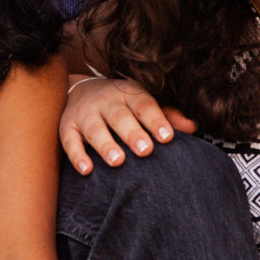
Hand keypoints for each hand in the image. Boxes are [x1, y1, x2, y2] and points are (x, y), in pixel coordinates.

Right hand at [59, 76, 195, 173]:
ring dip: (106, 144)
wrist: (80, 89)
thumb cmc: (121, 104)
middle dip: (132, 133)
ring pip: (94, 128)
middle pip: (119, 116)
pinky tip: (86, 169)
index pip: (143, 105)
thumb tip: (192, 127)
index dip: (155, 120)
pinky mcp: (67, 126)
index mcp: (128, 94)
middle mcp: (106, 101)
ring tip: (118, 161)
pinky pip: (69, 140)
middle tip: (145, 150)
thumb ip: (166, 114)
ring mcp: (85, 113)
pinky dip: (76, 155)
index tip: (167, 137)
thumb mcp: (142, 102)